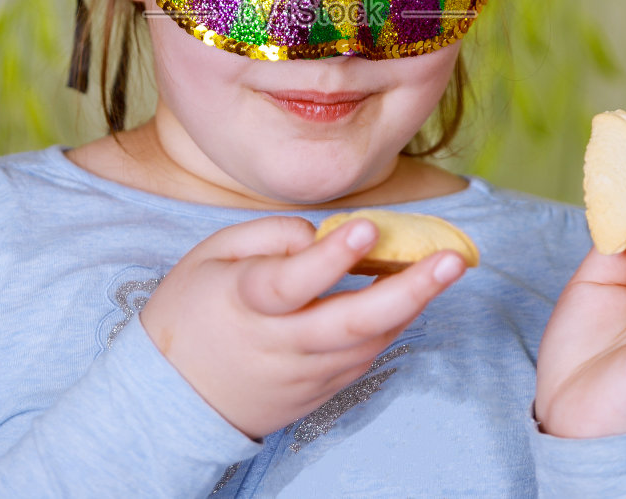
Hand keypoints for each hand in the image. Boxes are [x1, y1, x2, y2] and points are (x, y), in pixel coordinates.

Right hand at [138, 215, 466, 439]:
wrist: (172, 398)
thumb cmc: (190, 311)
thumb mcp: (209, 255)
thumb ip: (266, 235)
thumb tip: (320, 235)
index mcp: (244, 302)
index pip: (292, 282)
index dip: (331, 256)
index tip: (369, 227)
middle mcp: (279, 344)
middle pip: (351, 323)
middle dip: (409, 290)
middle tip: (452, 259)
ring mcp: (303, 374)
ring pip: (368, 343)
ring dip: (412, 306)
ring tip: (446, 267)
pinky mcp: (318, 392)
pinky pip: (363, 358)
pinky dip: (390, 326)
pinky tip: (411, 296)